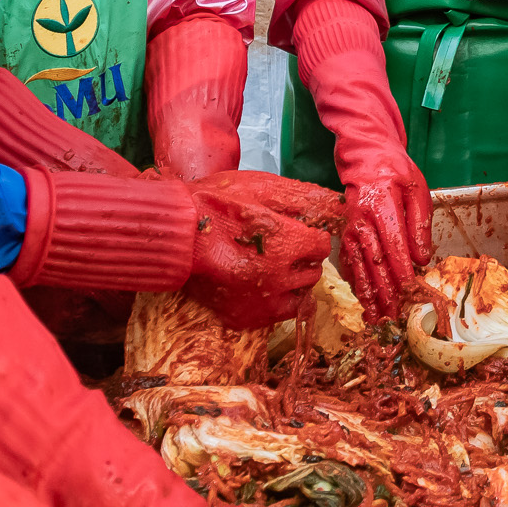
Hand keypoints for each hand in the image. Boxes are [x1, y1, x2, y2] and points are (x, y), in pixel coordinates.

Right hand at [181, 173, 338, 329]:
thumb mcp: (258, 188)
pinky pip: (276, 315)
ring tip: (270, 268)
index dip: (309, 236)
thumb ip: (299, 199)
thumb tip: (335, 206)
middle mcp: (277, 277)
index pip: (320, 246)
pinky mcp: (243, 318)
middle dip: (301, 259)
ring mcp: (260, 302)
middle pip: (312, 272)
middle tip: (280, 247)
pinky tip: (259, 286)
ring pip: (299, 297)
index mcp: (285, 242)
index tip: (296, 232)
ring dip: (291, 282)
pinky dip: (273, 302)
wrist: (172, 235)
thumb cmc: (213, 204)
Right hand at [342, 165, 432, 321]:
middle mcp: (361, 220)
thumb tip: (421, 258)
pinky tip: (364, 302)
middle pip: (373, 260)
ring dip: (368, 294)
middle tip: (394, 315)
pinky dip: (356, 284)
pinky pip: (349, 264)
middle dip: (384, 290)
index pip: (393, 242)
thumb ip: (419, 224)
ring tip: (376, 318)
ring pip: (359, 267)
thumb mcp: (416, 190)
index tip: (410, 288)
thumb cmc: (396, 173)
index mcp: (381, 205)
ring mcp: (350, 230)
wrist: (366, 160)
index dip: (401, 267)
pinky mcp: (346, 237)